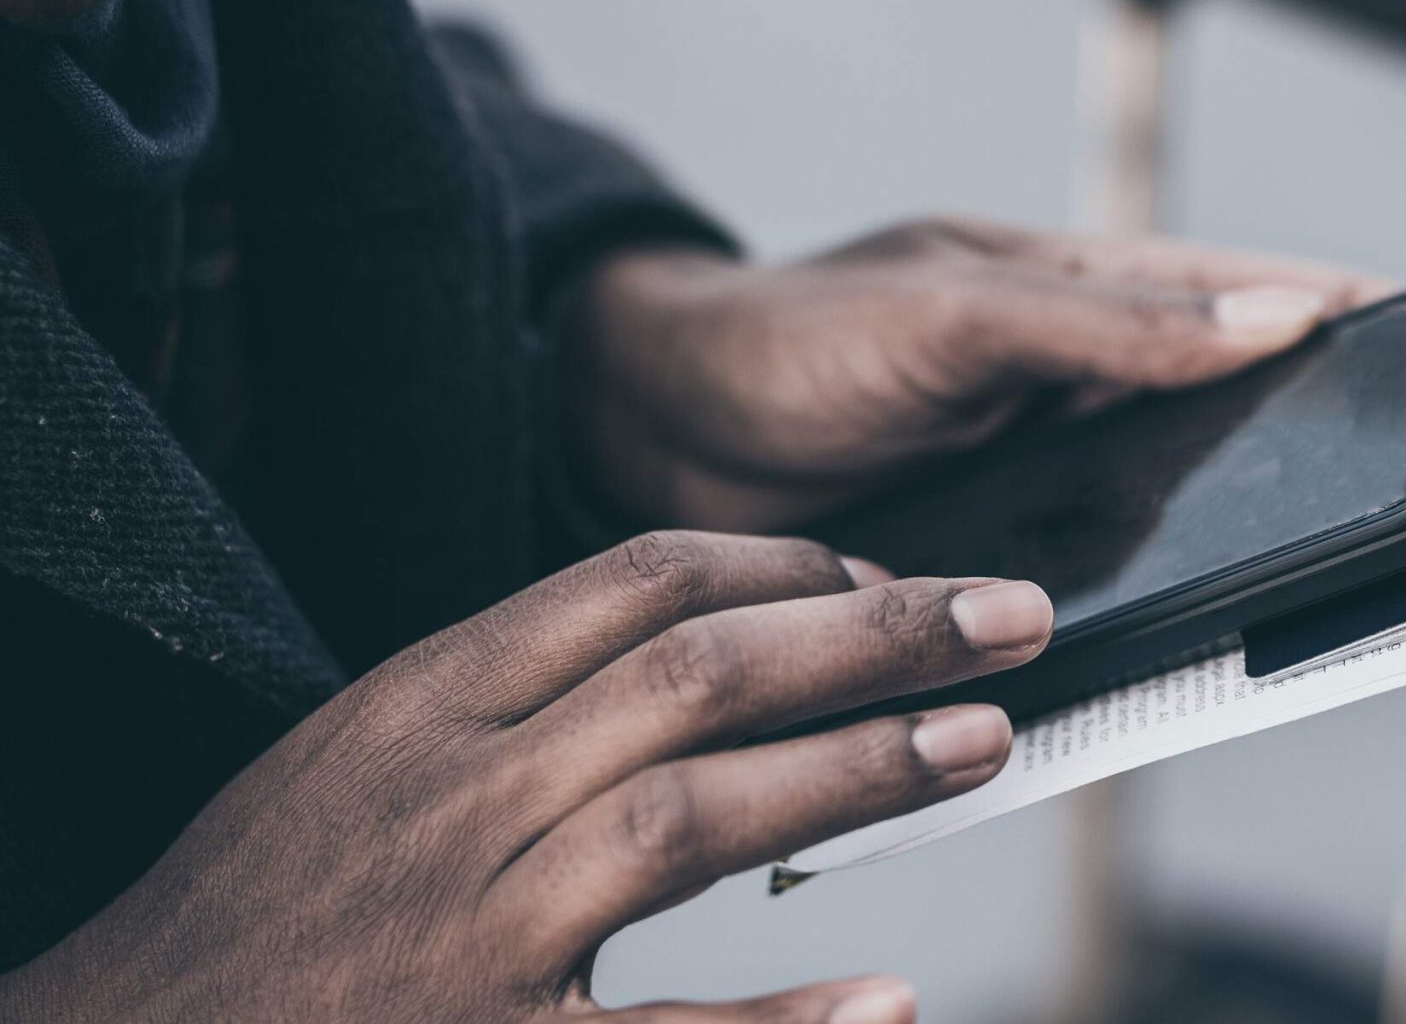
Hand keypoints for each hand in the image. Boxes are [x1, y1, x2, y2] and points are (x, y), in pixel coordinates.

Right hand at [0, 532, 1057, 1023]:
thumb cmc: (258, 909)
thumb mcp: (364, 751)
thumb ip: (519, 689)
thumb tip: (717, 631)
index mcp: (424, 700)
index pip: (636, 583)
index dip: (790, 564)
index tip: (887, 574)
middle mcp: (456, 797)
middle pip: (703, 674)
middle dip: (877, 636)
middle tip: (1010, 618)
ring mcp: (471, 933)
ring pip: (693, 815)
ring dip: (858, 771)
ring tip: (981, 741)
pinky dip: (776, 1019)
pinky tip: (886, 991)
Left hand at [562, 216, 1391, 530]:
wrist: (639, 432)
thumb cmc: (786, 337)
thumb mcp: (950, 314)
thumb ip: (1106, 324)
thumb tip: (1271, 318)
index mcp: (1065, 288)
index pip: (1230, 288)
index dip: (1328, 302)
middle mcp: (1064, 376)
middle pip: (1223, 400)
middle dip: (1310, 422)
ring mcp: (1033, 465)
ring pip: (1171, 496)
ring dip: (1235, 521)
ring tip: (1327, 555)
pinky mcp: (994, 552)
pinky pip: (1100, 577)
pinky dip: (1150, 597)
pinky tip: (1189, 630)